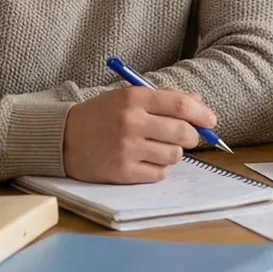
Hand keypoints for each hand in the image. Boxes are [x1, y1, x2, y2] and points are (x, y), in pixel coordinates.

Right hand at [63, 85, 217, 183]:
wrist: (62, 138)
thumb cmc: (100, 115)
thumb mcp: (128, 97)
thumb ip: (163, 99)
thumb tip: (200, 105)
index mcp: (134, 98)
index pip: (181, 104)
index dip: (202, 114)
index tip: (211, 121)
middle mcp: (131, 122)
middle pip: (183, 132)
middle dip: (191, 136)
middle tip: (186, 137)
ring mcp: (127, 149)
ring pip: (174, 155)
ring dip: (172, 153)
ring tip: (157, 147)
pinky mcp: (122, 172)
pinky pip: (159, 174)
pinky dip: (159, 169)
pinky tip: (146, 160)